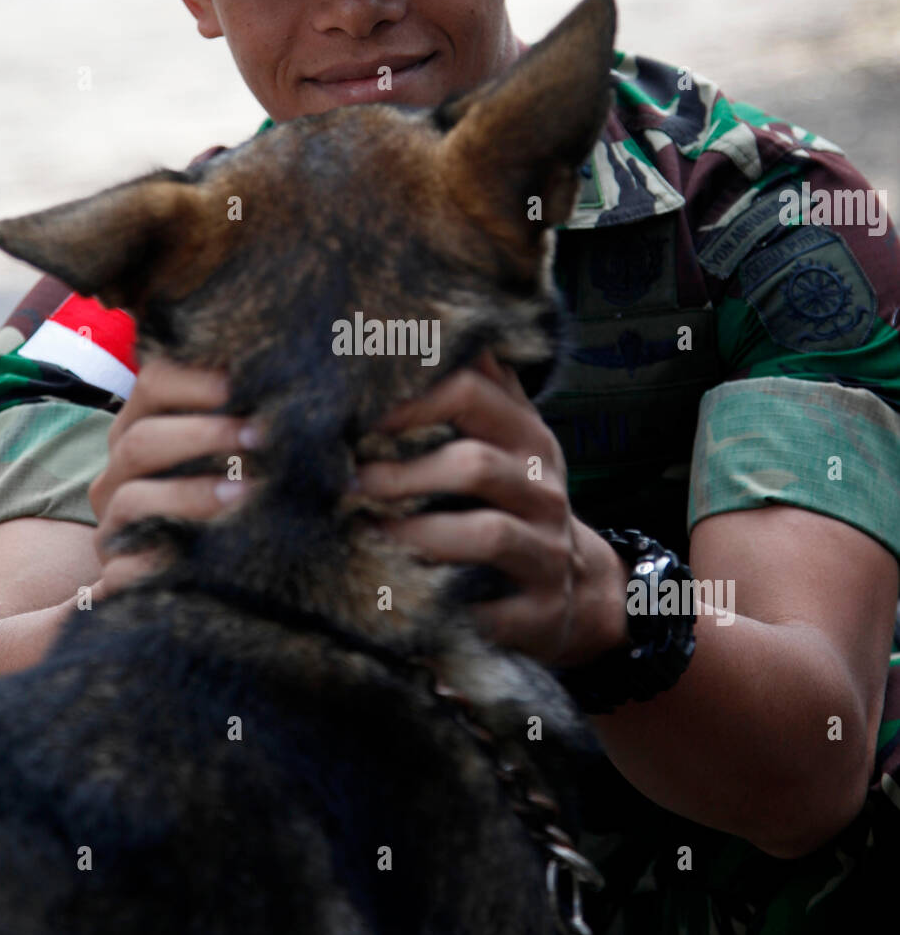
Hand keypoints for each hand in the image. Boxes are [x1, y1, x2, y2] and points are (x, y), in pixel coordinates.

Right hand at [87, 359, 260, 599]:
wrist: (186, 570)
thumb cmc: (228, 494)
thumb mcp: (237, 454)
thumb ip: (255, 429)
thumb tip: (310, 412)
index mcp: (143, 425)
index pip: (153, 383)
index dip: (195, 380)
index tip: (241, 386)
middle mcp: (120, 469)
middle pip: (141, 439)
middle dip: (204, 435)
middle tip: (259, 438)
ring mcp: (114, 521)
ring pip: (133, 499)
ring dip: (191, 494)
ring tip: (244, 494)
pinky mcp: (116, 570)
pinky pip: (125, 568)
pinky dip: (160, 562)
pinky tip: (204, 556)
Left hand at [353, 351, 629, 666]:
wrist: (585, 593)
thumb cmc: (520, 504)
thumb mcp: (509, 441)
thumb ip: (475, 386)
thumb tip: (416, 324)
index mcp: (527, 437)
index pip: (472, 392)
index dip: (409, 399)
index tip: (356, 414)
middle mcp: (543, 488)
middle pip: (474, 463)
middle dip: (403, 474)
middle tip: (350, 484)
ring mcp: (547, 550)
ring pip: (484, 533)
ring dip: (415, 534)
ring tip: (368, 535)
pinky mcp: (539, 611)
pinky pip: (488, 610)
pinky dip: (441, 606)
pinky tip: (399, 599)